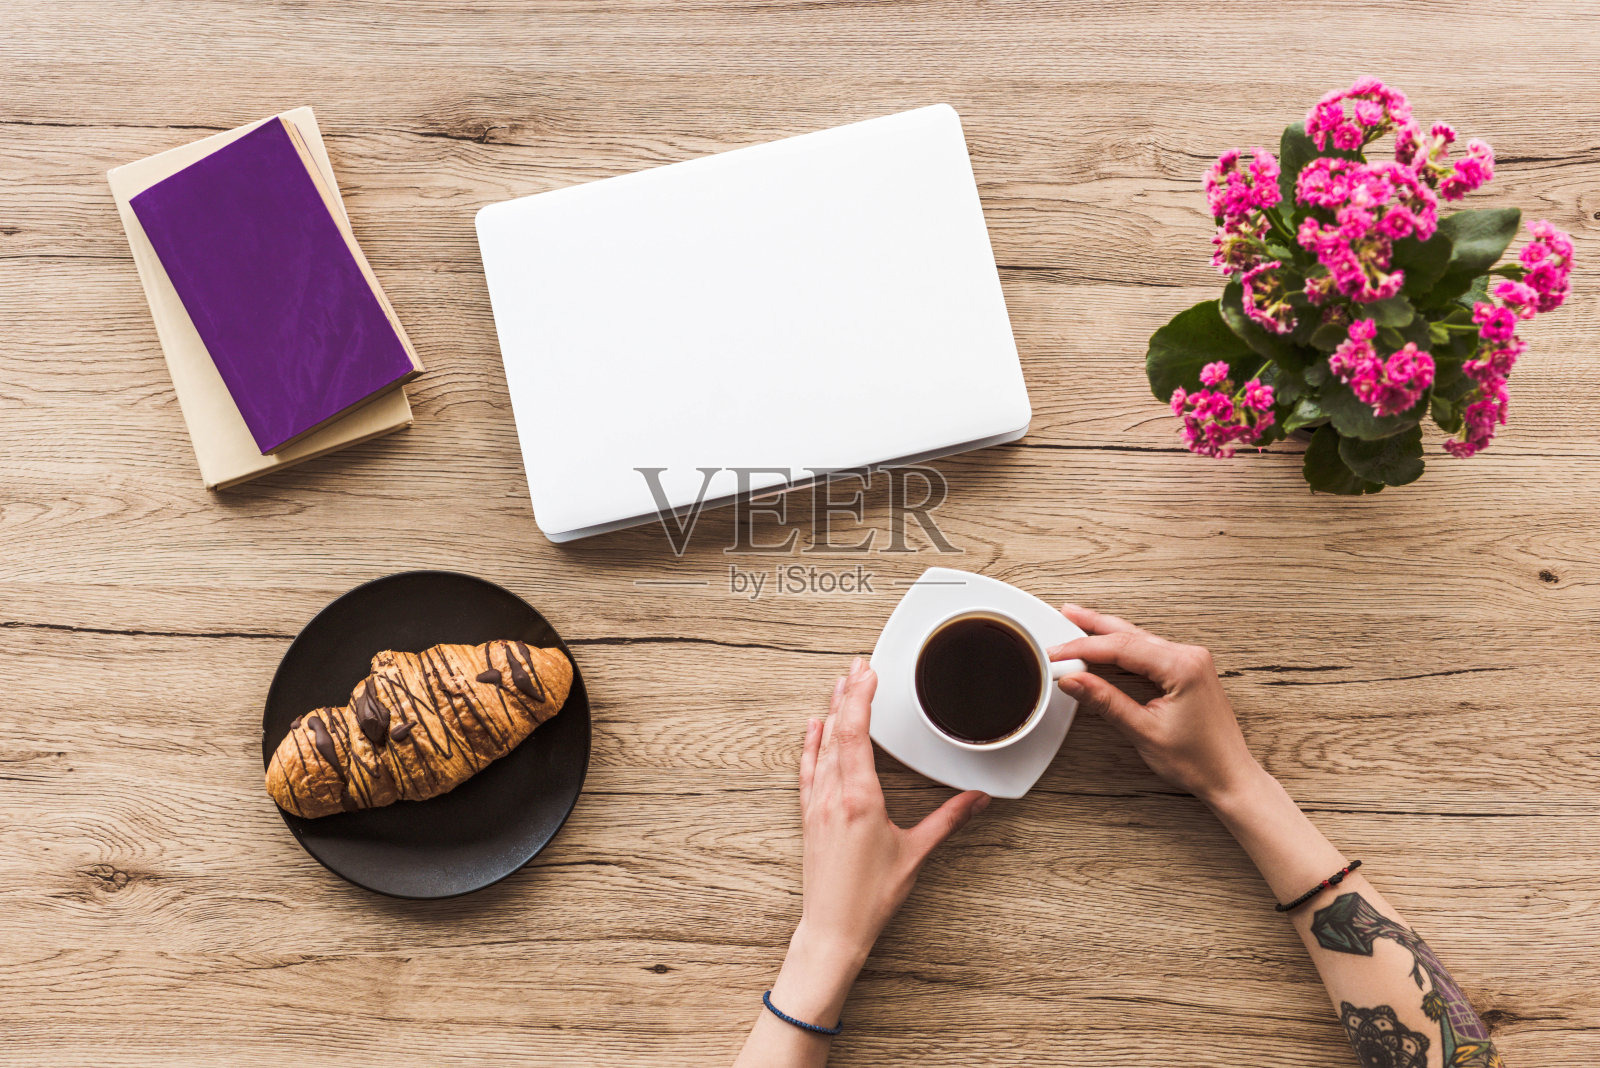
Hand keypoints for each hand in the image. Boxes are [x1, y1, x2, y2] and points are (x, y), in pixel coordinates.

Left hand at [735, 660, 987, 1065]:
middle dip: (848, 695)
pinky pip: (808, 771)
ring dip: (831, 713)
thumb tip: (977, 799)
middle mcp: (834, 795)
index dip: (861, 698)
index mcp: (860, 798)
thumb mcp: (915, 855)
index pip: (857, 733)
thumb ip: (948, 821)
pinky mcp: (810, 817)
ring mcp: (818, 805)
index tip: (868, 672)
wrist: (832, 929)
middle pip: (838, 731)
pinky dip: (811, 745)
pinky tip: (812, 728)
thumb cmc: (871, 898)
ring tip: (838, 684)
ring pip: (822, 747)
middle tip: (857, 665)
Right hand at [1048, 605, 1261, 804]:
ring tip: (1080, 624)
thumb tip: (1074, 681)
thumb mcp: (1143, 730)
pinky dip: (1125, 647)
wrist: (1229, 777)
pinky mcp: (1189, 671)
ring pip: (1140, 638)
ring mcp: (1191, 662)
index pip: (1121, 646)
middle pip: (1130, 633)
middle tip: (1065, 615)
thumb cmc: (1199, 760)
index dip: (1083, 649)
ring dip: (1108, 634)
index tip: (1058, 654)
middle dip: (1093, 626)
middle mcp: (1190, 657)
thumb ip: (1105, 701)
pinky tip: (1109, 645)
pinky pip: (1150, 650)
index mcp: (1182, 666)